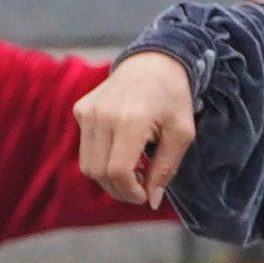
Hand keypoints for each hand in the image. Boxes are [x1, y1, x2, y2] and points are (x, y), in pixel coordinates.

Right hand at [73, 49, 196, 207]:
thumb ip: (166, 169)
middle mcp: (102, 115)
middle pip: (99, 173)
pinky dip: (102, 159)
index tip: (144, 196)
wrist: (154, 61)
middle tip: (140, 189)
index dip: (130, 191)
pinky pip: (86, 148)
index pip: (118, 171)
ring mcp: (87, 112)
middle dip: (119, 189)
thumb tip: (151, 201)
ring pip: (88, 165)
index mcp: (130, 120)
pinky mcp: (81, 110)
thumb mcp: (182, 134)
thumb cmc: (173, 98)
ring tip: (132, 171)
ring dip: (108, 177)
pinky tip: (122, 150)